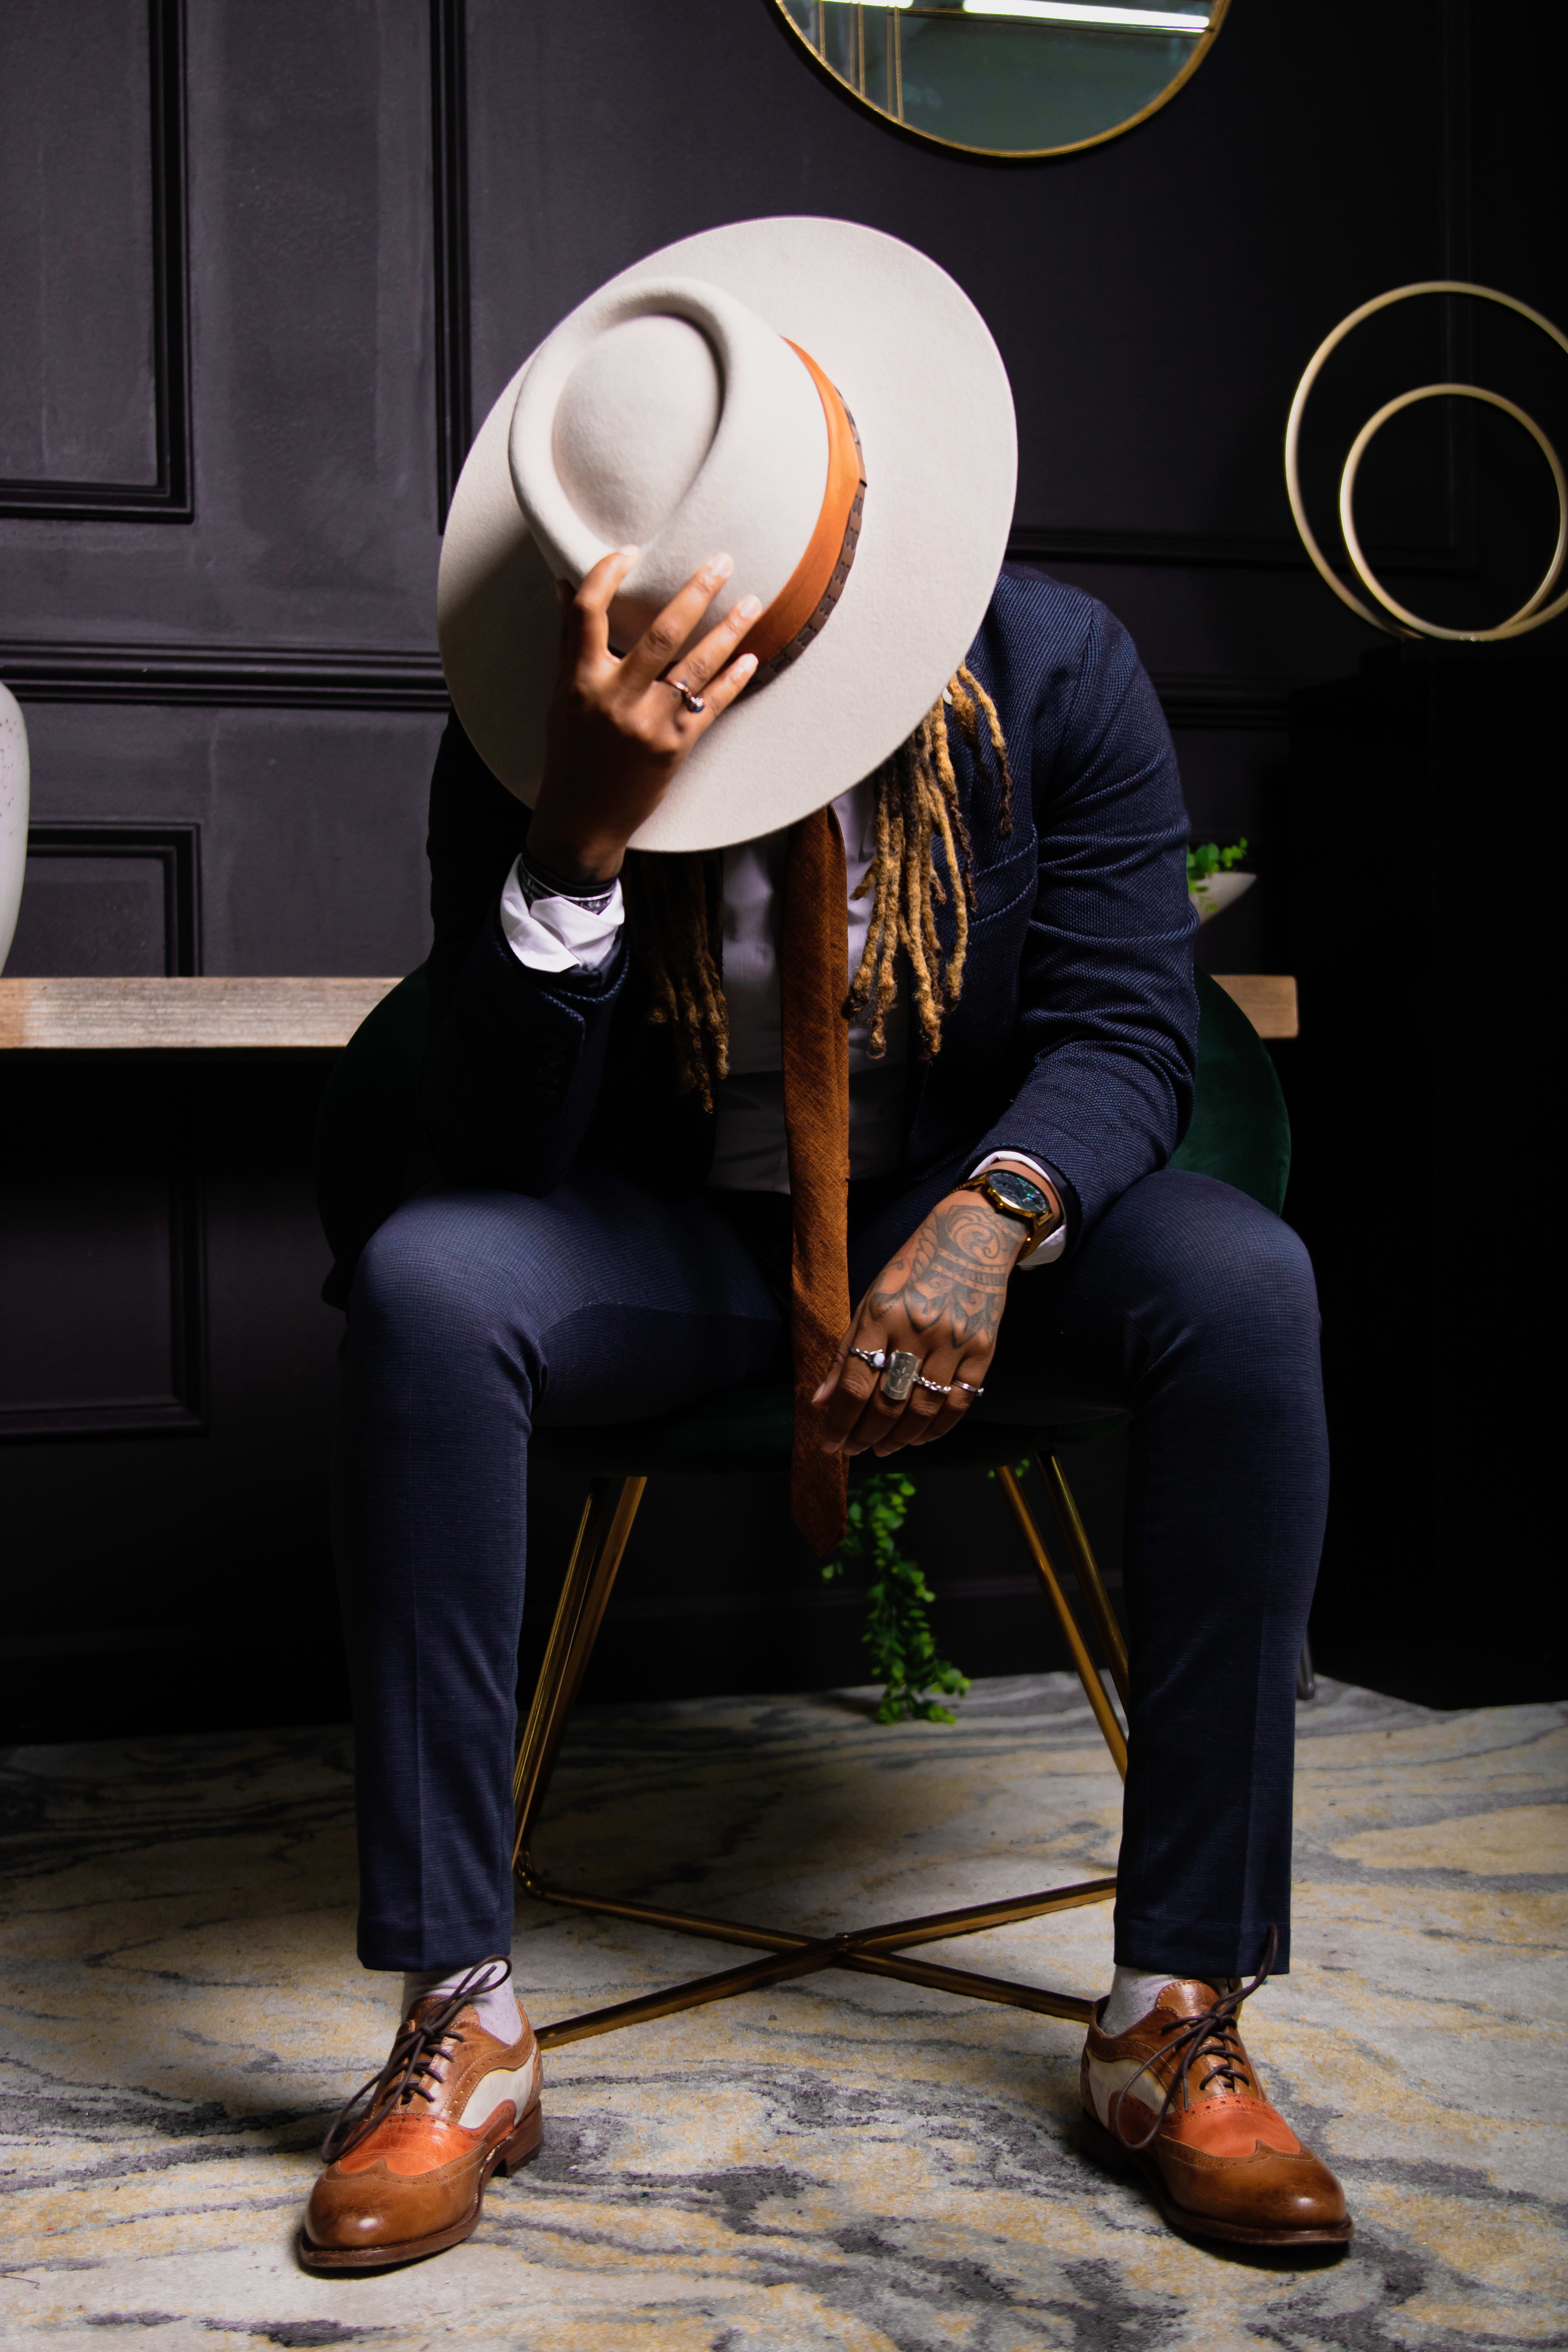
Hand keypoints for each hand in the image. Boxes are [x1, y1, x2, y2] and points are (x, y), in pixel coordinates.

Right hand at [526, 546, 760, 885]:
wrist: (584, 817)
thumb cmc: (571, 752)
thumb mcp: (562, 696)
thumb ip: (570, 642)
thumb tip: (566, 583)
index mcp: (580, 681)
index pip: (588, 612)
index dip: (606, 574)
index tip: (630, 551)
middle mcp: (615, 699)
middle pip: (661, 632)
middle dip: (696, 591)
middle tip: (722, 560)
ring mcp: (648, 724)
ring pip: (696, 666)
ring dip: (729, 630)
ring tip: (752, 601)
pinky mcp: (675, 747)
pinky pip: (711, 705)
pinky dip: (733, 679)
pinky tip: (751, 657)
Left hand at [811, 1172, 1042, 1459]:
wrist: (975, 1236)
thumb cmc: (913, 1268)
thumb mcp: (871, 1299)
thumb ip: (844, 1352)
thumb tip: (818, 1402)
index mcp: (881, 1314)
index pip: (854, 1383)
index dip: (839, 1422)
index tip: (829, 1445)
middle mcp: (917, 1328)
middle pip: (886, 1403)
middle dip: (864, 1436)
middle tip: (853, 1451)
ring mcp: (953, 1341)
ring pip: (921, 1410)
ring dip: (898, 1439)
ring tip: (882, 1449)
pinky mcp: (982, 1350)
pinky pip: (958, 1404)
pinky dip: (937, 1429)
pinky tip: (919, 1438)